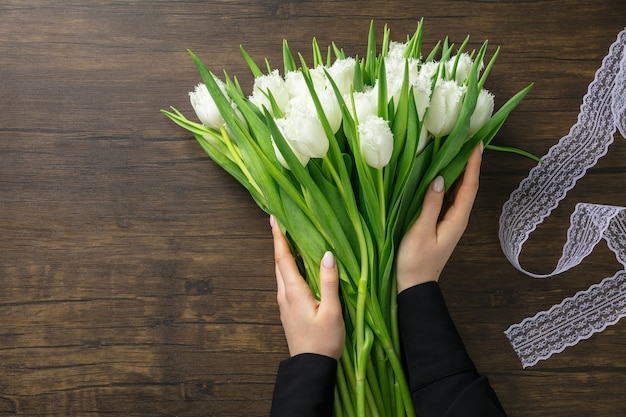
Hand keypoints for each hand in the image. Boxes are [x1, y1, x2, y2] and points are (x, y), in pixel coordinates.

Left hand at [271, 216, 344, 359]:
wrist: (311, 367)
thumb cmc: (324, 340)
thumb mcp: (332, 310)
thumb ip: (329, 282)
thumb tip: (327, 254)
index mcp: (294, 291)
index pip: (283, 258)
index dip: (278, 237)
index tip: (273, 218)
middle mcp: (284, 294)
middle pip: (279, 262)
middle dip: (279, 242)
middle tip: (282, 223)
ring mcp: (284, 303)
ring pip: (282, 273)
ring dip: (284, 255)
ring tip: (291, 240)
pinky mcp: (288, 311)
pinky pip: (286, 282)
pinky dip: (289, 268)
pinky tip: (299, 267)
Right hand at [396, 144, 482, 292]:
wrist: (414, 285)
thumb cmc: (416, 260)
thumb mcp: (421, 231)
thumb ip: (431, 204)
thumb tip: (440, 178)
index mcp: (457, 218)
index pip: (469, 186)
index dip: (473, 164)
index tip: (477, 143)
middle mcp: (457, 218)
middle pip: (467, 186)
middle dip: (469, 163)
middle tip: (468, 140)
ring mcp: (449, 221)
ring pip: (458, 192)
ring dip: (459, 172)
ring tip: (457, 151)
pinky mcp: (440, 224)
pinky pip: (448, 199)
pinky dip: (448, 184)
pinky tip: (441, 175)